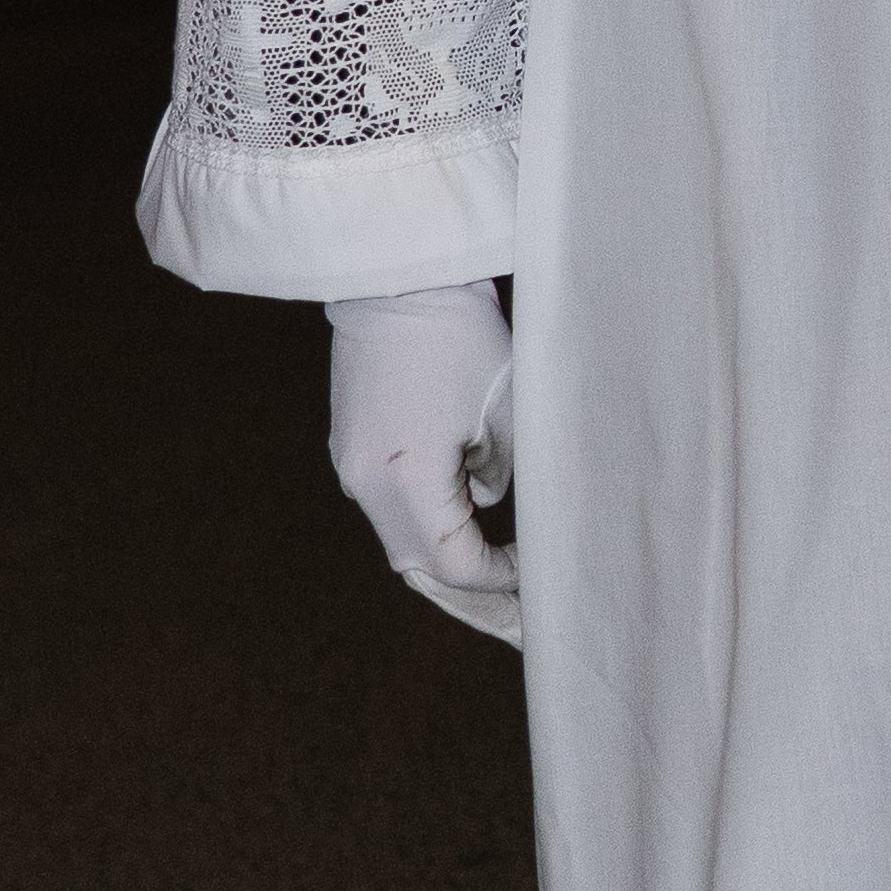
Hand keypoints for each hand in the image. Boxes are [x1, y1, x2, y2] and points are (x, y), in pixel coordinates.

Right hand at [327, 280, 518, 641]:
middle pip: (419, 566)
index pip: (455, 564)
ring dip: (449, 559)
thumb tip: (488, 499)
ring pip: (402, 540)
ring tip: (500, 580)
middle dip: (471, 593)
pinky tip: (468, 527)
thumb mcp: (505, 408)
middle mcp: (366, 482)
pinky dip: (428, 525)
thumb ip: (504, 472)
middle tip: (518, 617)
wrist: (392, 273)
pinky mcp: (352, 443)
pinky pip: (391, 506)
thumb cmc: (457, 332)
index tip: (538, 574)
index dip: (500, 579)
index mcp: (404, 479)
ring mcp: (352, 463)